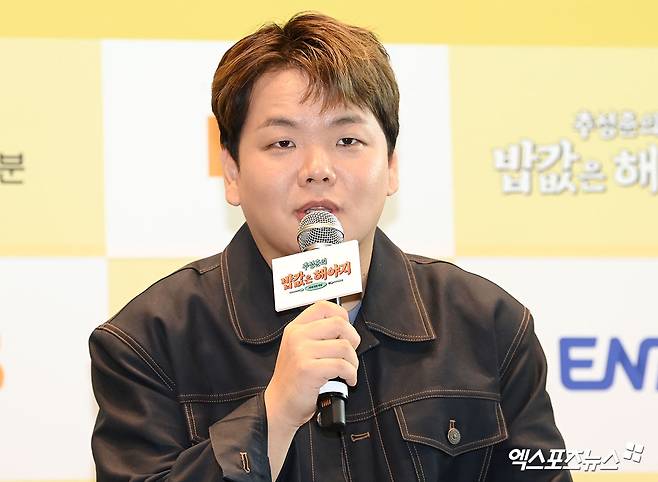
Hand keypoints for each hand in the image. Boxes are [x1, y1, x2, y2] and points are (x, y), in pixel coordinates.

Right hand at [264, 300, 360, 432]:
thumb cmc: (294, 379)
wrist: (279, 405)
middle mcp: (297, 336)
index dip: (341, 316)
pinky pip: (342, 366)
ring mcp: (302, 352)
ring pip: (344, 346)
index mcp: (296, 327)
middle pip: (339, 323)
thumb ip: (317, 334)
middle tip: (349, 353)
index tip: (346, 331)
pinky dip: (351, 374)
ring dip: (353, 361)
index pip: (324, 306)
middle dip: (352, 339)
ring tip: (348, 370)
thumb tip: (347, 328)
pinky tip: (348, 380)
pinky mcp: (309, 370)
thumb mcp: (299, 348)